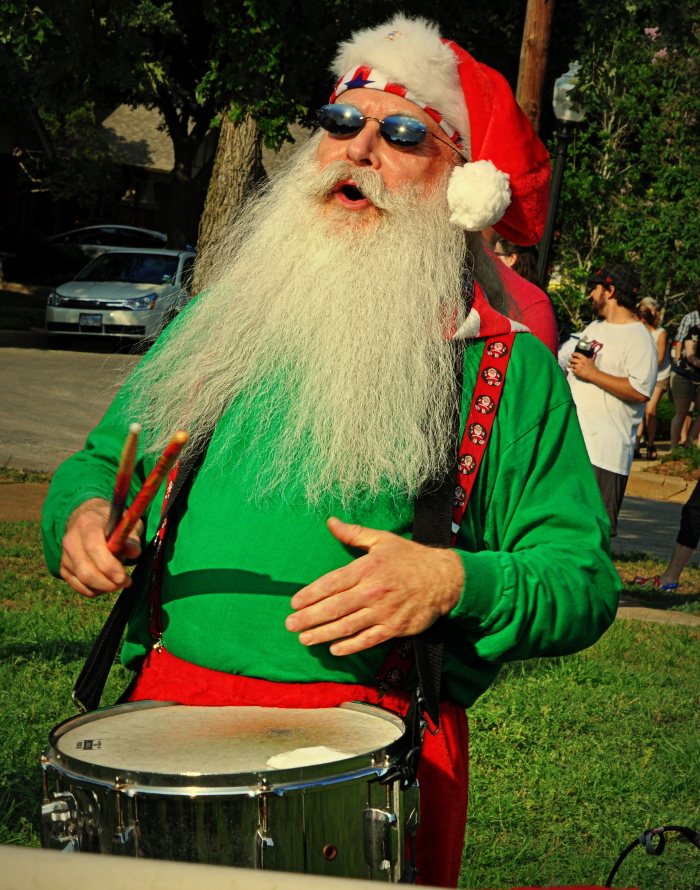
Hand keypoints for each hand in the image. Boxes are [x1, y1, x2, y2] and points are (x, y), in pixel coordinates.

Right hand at [60, 498, 142, 597]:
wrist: (91, 522)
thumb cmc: (113, 525)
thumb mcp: (126, 525)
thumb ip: (131, 538)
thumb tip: (133, 553)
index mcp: (88, 523)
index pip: (93, 547)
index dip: (108, 565)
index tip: (123, 576)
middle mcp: (71, 539)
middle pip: (85, 569)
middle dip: (107, 582)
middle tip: (125, 582)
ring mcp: (65, 555)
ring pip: (82, 580)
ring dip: (104, 587)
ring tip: (119, 581)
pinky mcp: (64, 568)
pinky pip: (79, 586)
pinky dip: (95, 590)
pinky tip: (107, 582)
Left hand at [285, 517, 463, 655]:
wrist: (445, 579)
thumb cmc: (411, 558)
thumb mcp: (382, 540)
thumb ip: (354, 533)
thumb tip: (330, 522)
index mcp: (367, 568)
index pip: (332, 583)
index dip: (311, 594)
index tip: (294, 603)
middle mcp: (373, 591)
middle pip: (335, 607)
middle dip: (309, 617)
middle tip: (290, 624)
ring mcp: (384, 611)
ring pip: (348, 626)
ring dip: (323, 634)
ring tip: (304, 639)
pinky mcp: (395, 627)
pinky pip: (368, 639)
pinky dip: (350, 646)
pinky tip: (334, 649)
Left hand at [568, 352, 597, 379]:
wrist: (593, 374)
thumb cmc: (593, 368)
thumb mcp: (590, 361)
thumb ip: (587, 359)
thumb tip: (585, 358)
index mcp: (584, 359)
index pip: (578, 354)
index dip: (574, 354)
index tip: (572, 354)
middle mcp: (581, 362)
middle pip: (573, 359)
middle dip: (570, 360)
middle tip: (569, 360)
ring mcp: (578, 367)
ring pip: (572, 365)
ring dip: (570, 366)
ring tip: (569, 366)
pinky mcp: (577, 371)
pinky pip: (572, 370)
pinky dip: (572, 370)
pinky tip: (572, 371)